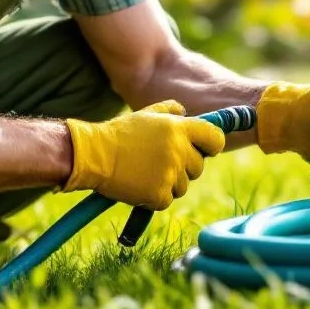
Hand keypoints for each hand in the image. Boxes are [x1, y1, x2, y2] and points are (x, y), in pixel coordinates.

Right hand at [62, 100, 225, 208]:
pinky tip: (140, 183)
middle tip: (160, 160)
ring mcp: (170, 174)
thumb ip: (171, 110)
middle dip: (185, 166)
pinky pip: (167, 199)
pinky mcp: (159, 195)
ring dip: (169, 182)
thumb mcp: (147, 113)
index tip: (204, 148)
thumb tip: (186, 113)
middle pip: (199, 166)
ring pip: (183, 185)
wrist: (94, 155)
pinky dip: (155, 196)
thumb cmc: (120, 133)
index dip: (211, 145)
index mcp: (179, 128)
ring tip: (146, 171)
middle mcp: (179, 151)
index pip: (215, 139)